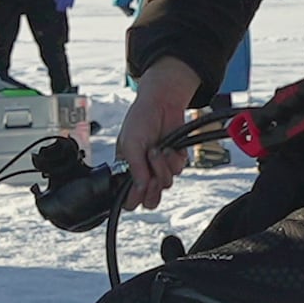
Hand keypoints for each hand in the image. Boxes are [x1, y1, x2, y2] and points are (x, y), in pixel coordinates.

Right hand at [115, 58, 204, 208]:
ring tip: (157, 150)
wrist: (162, 103)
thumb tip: (141, 188)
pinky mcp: (174, 161)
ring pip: (165, 184)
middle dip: (152, 190)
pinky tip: (168, 147)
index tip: (138, 188)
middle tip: (151, 177)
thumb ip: (135, 168)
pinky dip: (173, 160)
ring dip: (161, 167)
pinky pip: (177, 171)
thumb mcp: (130, 143)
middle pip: (150, 199)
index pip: (128, 197)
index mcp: (126, 170)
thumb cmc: (140, 120)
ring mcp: (159, 167)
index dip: (134, 198)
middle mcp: (143, 172)